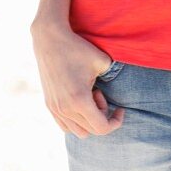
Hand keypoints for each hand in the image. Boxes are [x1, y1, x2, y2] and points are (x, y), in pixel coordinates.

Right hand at [30, 18, 125, 138]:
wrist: (50, 39)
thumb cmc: (78, 48)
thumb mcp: (103, 61)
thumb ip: (114, 78)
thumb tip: (121, 90)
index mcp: (80, 100)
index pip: (102, 128)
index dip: (115, 122)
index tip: (120, 109)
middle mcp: (65, 109)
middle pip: (91, 130)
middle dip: (102, 116)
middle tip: (101, 93)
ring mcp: (55, 108)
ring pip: (78, 131)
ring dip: (88, 119)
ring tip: (89, 96)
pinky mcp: (49, 105)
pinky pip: (65, 126)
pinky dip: (77, 120)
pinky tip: (79, 100)